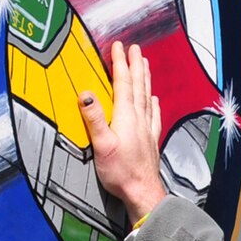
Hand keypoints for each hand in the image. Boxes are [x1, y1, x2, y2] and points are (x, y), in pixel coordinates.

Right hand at [80, 42, 166, 226]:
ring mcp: (147, 129)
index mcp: (126, 117)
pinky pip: (154, 114)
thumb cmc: (121, 173)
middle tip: (135, 48)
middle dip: (136, 65)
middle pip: (138, 86)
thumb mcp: (102, 145)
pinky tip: (154, 99)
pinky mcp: (151, 140)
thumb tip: (86, 94)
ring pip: (147, 96)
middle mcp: (139, 119)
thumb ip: (94, 119)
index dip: (120, 64)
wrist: (142, 192)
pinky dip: (153, 103)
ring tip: (145, 64)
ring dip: (145, 79)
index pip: (123, 84)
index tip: (118, 47)